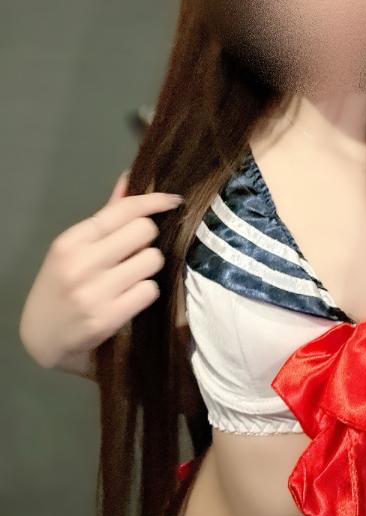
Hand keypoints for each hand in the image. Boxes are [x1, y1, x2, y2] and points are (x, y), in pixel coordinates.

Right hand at [19, 171, 183, 370]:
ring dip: (148, 268)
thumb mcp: (75, 248)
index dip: (155, 201)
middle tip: (136, 252)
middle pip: (145, 231)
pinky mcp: (107, 318)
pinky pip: (150, 291)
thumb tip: (131, 177)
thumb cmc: (62, 285)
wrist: (41, 338)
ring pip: (152, 261)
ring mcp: (94, 292)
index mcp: (73, 240)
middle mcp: (82, 263)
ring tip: (131, 277)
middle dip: (148, 240)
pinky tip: (129, 298)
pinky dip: (145, 293)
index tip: (174, 201)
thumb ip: (107, 215)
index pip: (124, 209)